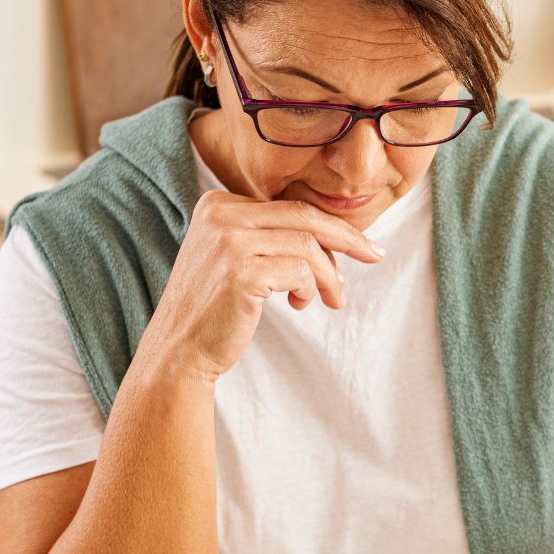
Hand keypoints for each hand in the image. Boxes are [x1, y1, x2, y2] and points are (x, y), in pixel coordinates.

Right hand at [137, 190, 383, 381]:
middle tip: (375, 255)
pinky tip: (298, 304)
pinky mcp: (240, 272)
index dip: (327, 227)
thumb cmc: (215, 308)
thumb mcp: (237, 258)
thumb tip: (334, 236)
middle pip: (304, 216)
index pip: (289, 206)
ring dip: (329, 275)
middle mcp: (220, 214)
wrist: (179, 349)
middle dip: (347, 237)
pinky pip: (300, 271)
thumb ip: (270, 237)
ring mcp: (228, 241)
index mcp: (218, 203)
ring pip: (307, 246)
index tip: (356, 246)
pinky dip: (310, 289)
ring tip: (330, 298)